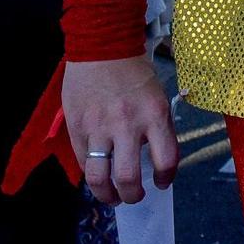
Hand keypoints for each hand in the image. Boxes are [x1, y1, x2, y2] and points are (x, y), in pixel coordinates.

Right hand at [63, 56, 178, 204]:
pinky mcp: (77, 126)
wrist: (102, 47)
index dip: (166, 178)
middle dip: (133, 195)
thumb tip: (159, 158)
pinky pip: (83, 161)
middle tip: (134, 196)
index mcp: (154, 115)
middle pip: (129, 177)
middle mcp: (127, 124)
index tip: (162, 182)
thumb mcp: (157, 96)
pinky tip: (97, 172)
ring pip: (99, 177)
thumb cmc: (134, 71)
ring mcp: (99, 127)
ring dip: (107, 195)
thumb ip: (158, 127)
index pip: (166, 159)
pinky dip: (91, 173)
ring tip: (112, 196)